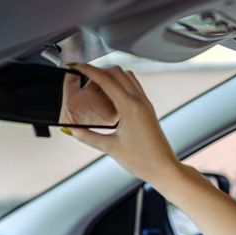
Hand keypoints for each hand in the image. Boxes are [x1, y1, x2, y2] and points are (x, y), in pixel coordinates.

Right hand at [67, 64, 181, 183]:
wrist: (163, 168)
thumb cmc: (142, 160)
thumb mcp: (110, 148)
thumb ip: (88, 137)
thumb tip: (72, 130)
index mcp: (130, 107)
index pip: (106, 79)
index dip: (88, 70)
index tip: (76, 67)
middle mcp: (139, 101)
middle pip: (117, 72)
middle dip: (98, 70)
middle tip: (83, 77)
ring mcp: (145, 103)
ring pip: (127, 76)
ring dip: (110, 75)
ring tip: (95, 85)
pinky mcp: (147, 108)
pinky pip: (133, 86)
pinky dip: (120, 83)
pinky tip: (110, 95)